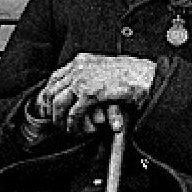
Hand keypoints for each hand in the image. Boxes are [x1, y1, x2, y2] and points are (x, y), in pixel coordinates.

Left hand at [36, 53, 154, 133]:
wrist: (144, 76)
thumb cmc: (131, 75)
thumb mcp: (105, 71)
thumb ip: (92, 77)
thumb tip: (82, 89)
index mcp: (81, 61)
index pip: (55, 77)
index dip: (49, 93)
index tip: (47, 106)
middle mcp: (78, 69)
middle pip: (52, 89)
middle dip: (49, 108)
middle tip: (52, 121)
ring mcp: (82, 81)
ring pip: (59, 102)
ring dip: (59, 118)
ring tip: (63, 128)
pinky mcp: (89, 94)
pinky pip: (73, 112)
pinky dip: (72, 124)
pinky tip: (74, 130)